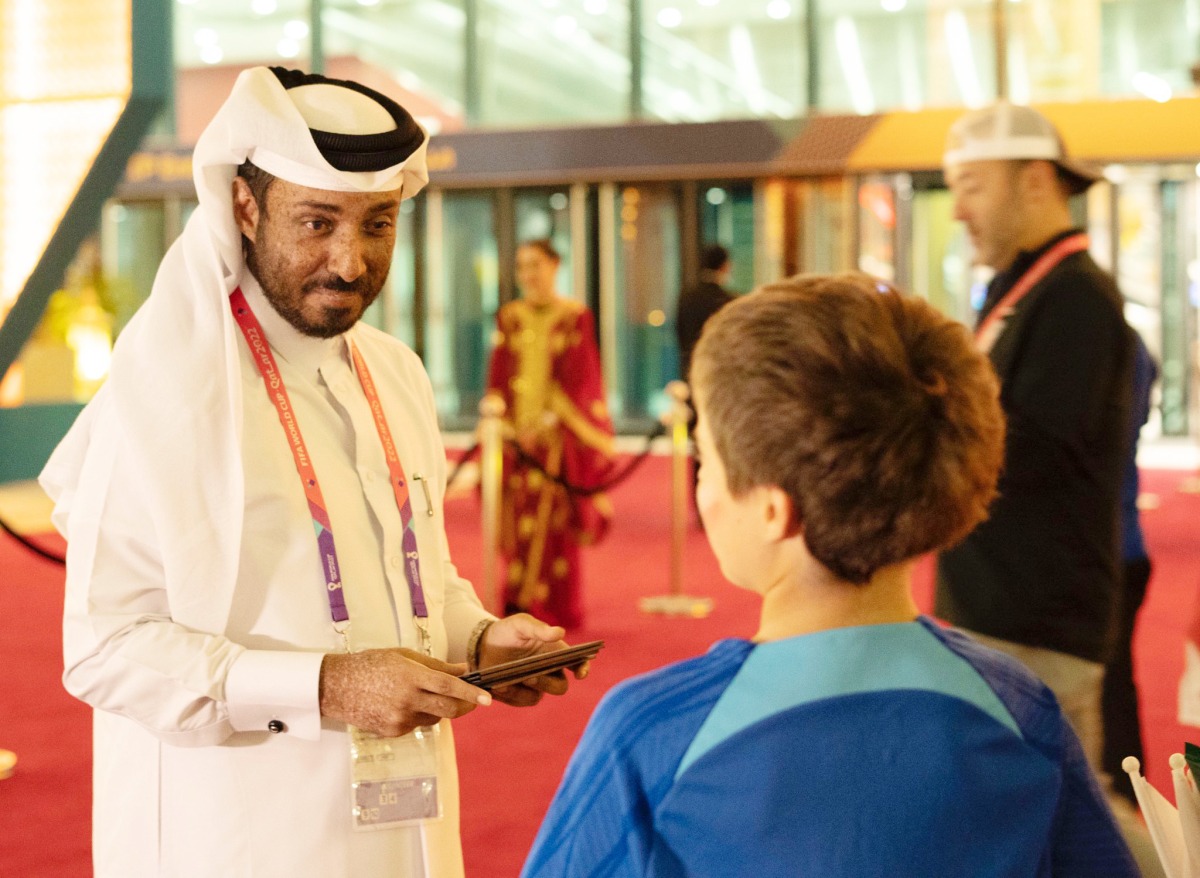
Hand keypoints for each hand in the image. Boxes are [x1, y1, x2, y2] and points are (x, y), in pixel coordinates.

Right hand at [319, 648, 490, 737]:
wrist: (335, 687)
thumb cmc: (371, 664)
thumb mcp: (403, 656)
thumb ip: (436, 665)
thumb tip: (464, 669)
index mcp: (411, 676)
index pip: (449, 686)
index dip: (471, 693)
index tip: (488, 698)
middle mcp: (407, 700)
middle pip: (449, 709)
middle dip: (465, 706)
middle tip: (472, 700)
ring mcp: (399, 719)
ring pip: (434, 717)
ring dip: (438, 708)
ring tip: (421, 694)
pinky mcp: (392, 732)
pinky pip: (417, 725)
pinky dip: (419, 715)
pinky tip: (402, 704)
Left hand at [477, 613, 588, 706]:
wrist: (483, 644)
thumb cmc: (508, 631)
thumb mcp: (521, 624)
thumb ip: (539, 629)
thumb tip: (560, 632)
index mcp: (556, 653)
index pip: (578, 663)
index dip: (583, 669)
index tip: (580, 674)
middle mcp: (549, 672)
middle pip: (559, 687)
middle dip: (547, 684)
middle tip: (531, 677)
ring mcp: (535, 686)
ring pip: (538, 697)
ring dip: (524, 690)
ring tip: (507, 681)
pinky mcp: (519, 695)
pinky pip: (520, 701)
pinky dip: (510, 694)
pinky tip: (499, 685)